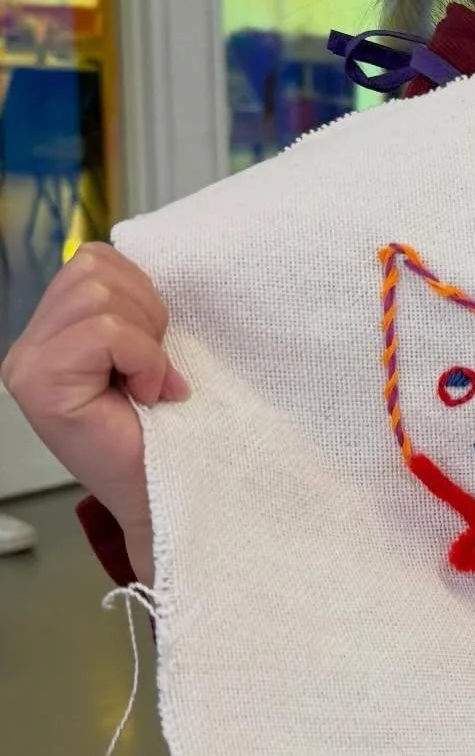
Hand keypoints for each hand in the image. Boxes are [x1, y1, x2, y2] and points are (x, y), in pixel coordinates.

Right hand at [0, 243, 184, 578]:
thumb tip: (149, 276)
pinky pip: (105, 332)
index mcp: (54, 331)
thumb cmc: (162, 433)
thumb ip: (132, 313)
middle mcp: (29, 345)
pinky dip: (143, 358)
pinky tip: (148, 394)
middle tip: (156, 367)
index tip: (160, 348)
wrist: (166, 495)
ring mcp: (28, 364)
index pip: (93, 261)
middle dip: (147, 312)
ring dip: (146, 339)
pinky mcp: (40, 383)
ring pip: (98, 295)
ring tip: (150, 381)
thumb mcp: (149, 355)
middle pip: (93, 267)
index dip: (143, 294)